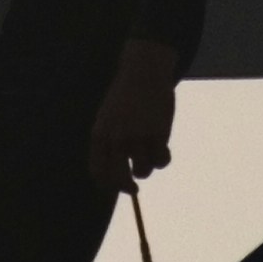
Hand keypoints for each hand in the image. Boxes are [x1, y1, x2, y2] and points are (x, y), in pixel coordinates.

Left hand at [87, 39, 182, 189]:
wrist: (144, 72)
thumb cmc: (126, 96)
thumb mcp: (108, 118)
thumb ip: (110, 142)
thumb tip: (119, 172)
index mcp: (99, 135)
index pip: (98, 172)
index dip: (107, 185)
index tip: (115, 187)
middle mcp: (116, 138)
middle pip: (119, 178)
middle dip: (127, 187)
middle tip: (134, 189)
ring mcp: (137, 136)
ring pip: (142, 171)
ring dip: (147, 168)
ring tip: (151, 154)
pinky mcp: (157, 133)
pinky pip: (161, 160)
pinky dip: (164, 159)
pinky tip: (164, 148)